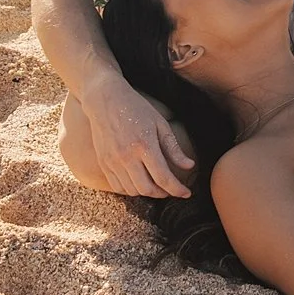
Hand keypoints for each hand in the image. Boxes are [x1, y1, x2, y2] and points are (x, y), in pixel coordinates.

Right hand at [82, 73, 195, 200]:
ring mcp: (112, 162)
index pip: (163, 178)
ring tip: (158, 185)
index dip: (177, 189)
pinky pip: (118, 187)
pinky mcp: (103, 163)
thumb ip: (174, 148)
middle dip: (163, 193)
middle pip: (147, 189)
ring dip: (147, 192)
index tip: (187, 193)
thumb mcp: (160, 124)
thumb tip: (190, 166)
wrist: (105, 101)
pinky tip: (140, 182)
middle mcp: (127, 157)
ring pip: (132, 191)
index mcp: (144, 145)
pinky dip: (131, 190)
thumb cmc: (137, 109)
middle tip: (172, 189)